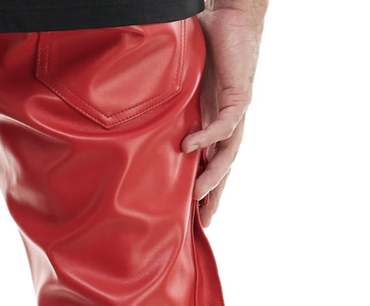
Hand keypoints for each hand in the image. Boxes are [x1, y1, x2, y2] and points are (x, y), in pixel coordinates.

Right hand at [181, 0, 268, 226]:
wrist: (231, 15)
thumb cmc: (204, 44)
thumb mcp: (179, 84)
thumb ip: (163, 104)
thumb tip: (128, 114)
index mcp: (212, 121)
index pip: (209, 161)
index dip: (204, 188)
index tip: (195, 215)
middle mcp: (227, 121)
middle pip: (223, 167)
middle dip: (214, 194)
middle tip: (203, 220)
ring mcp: (236, 110)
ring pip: (228, 154)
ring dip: (214, 176)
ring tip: (197, 194)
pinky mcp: (241, 96)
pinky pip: (226, 126)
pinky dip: (207, 139)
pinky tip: (189, 147)